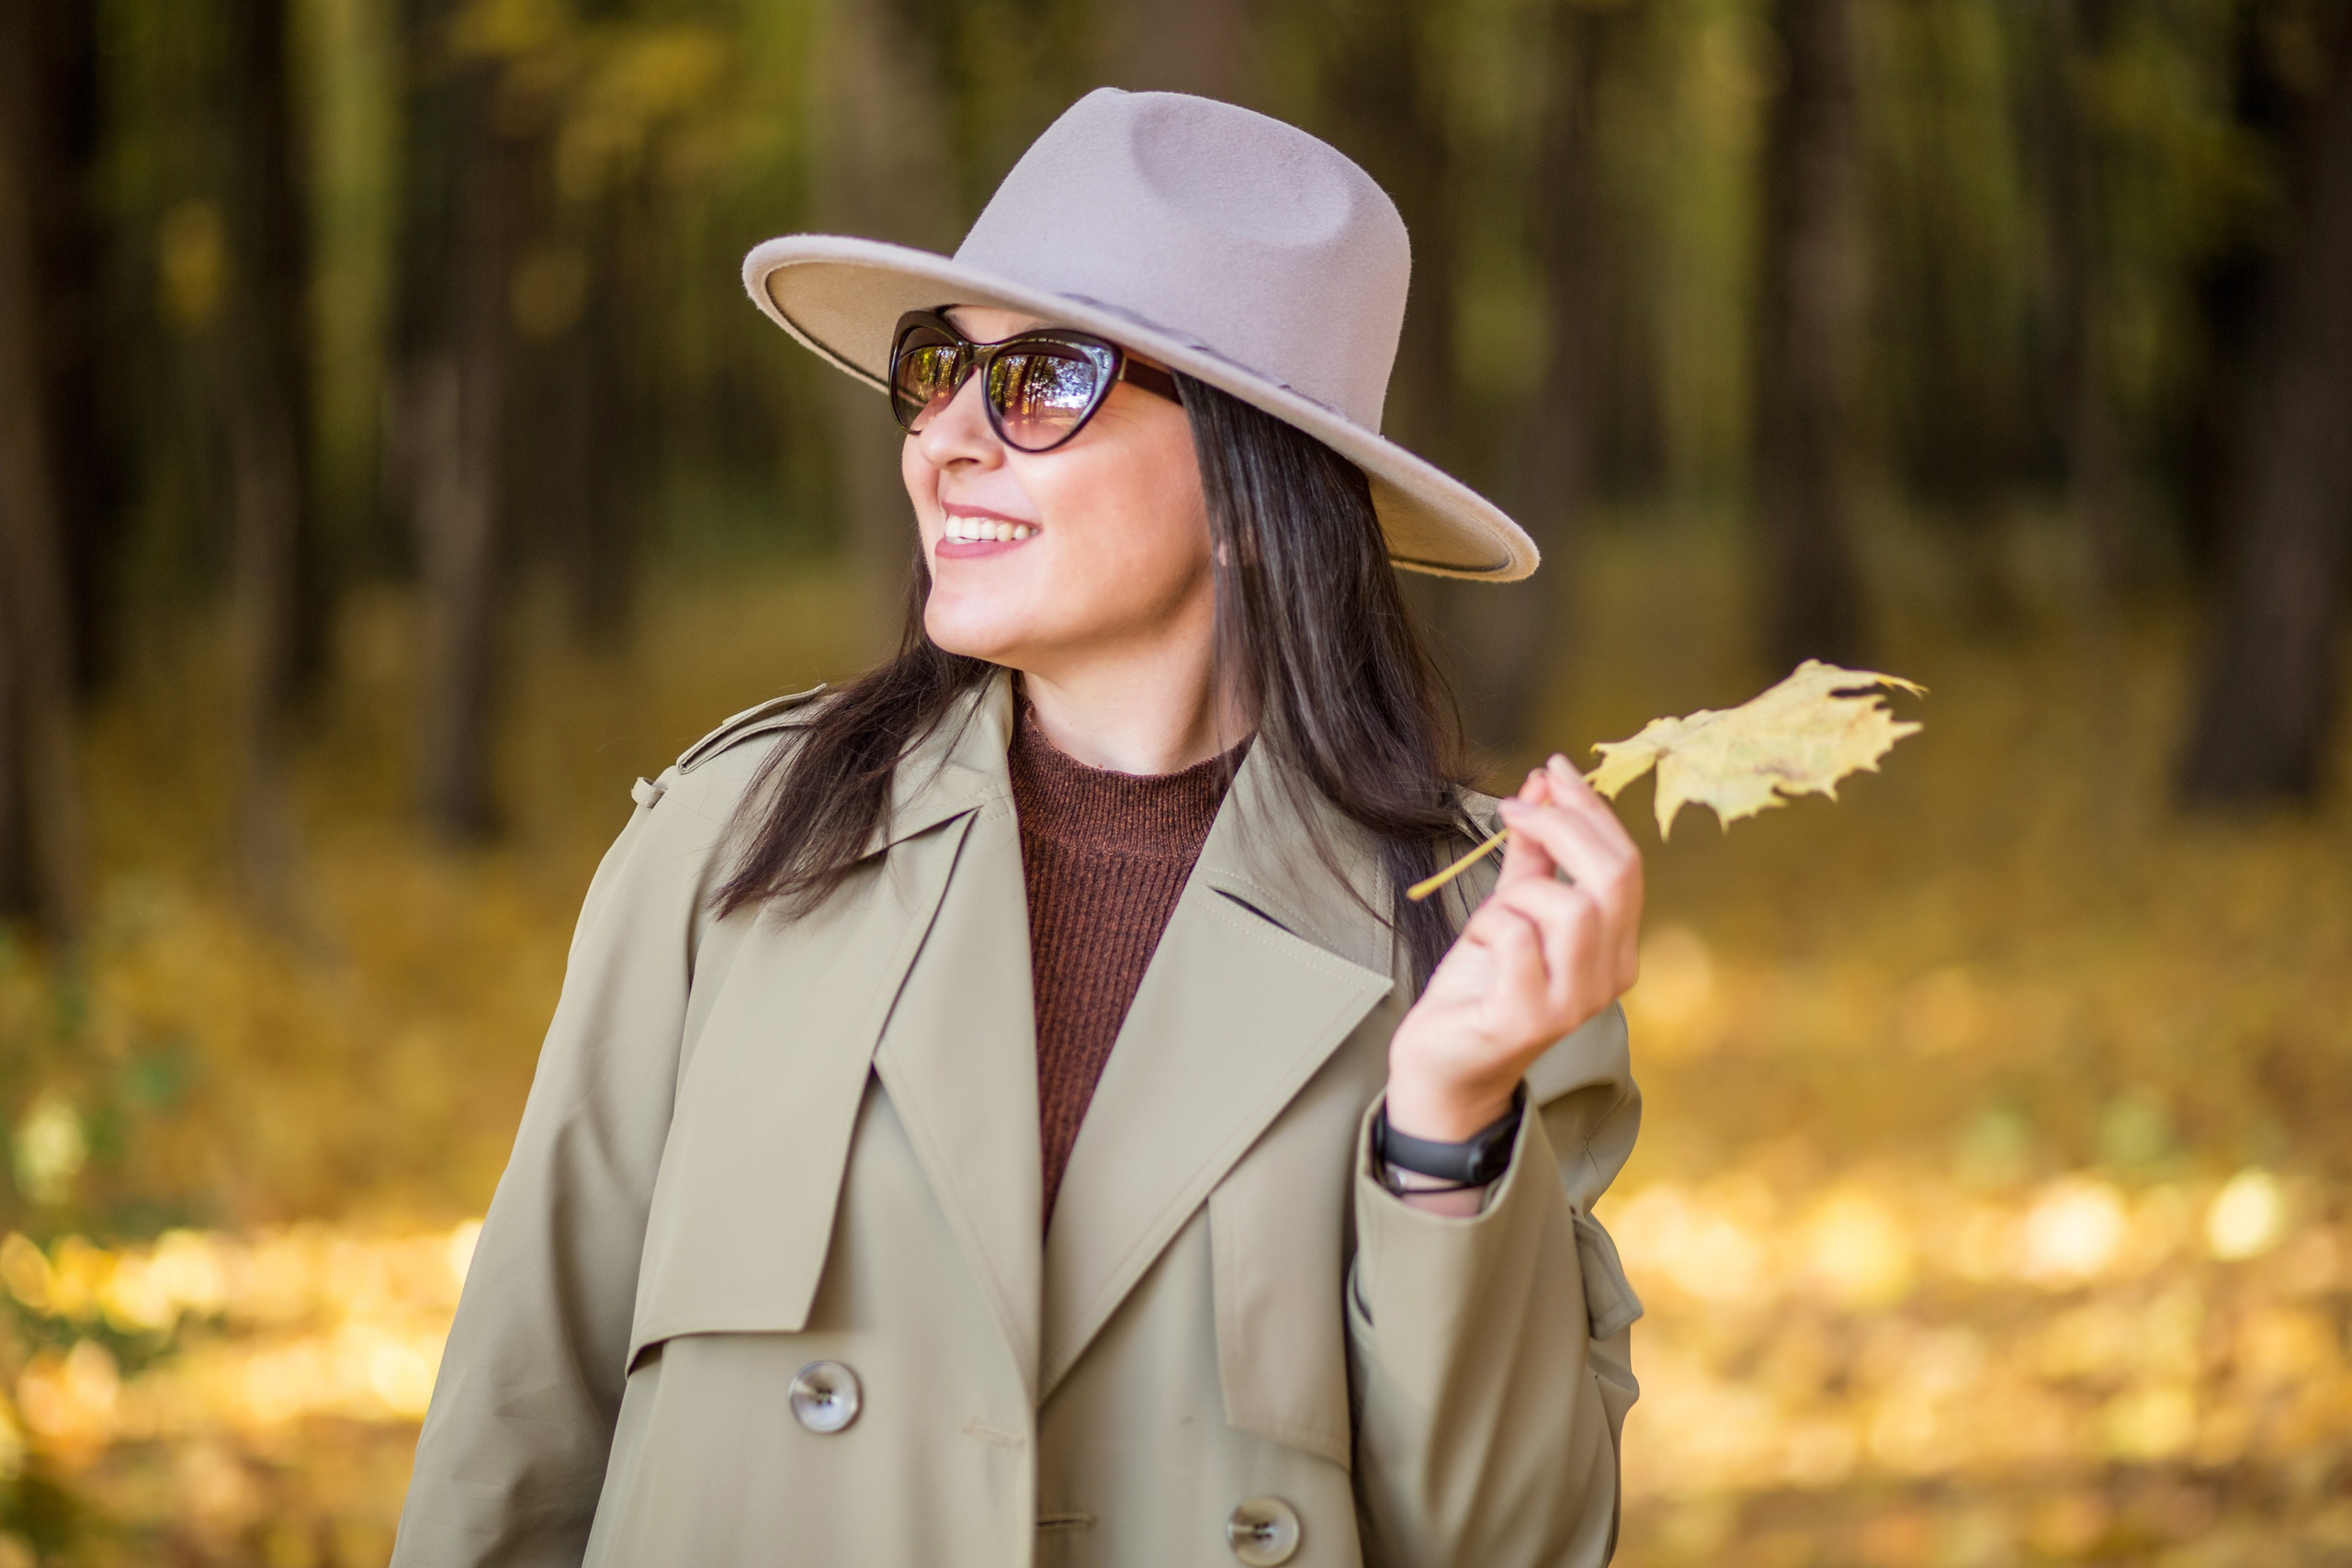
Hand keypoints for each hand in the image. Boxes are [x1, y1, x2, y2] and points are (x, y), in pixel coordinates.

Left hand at [1386, 755, 1642, 1144]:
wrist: (1444, 1063)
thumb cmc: (1480, 988)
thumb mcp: (1509, 910)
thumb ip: (1532, 857)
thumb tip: (1541, 787)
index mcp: (1615, 948)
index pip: (1625, 864)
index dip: (1590, 809)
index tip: (1552, 769)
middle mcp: (1608, 977)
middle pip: (1612, 877)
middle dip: (1562, 825)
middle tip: (1511, 809)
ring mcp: (1574, 1003)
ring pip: (1572, 908)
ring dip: (1520, 893)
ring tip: (1491, 917)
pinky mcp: (1530, 1018)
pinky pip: (1518, 938)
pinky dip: (1489, 925)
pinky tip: (1478, 945)